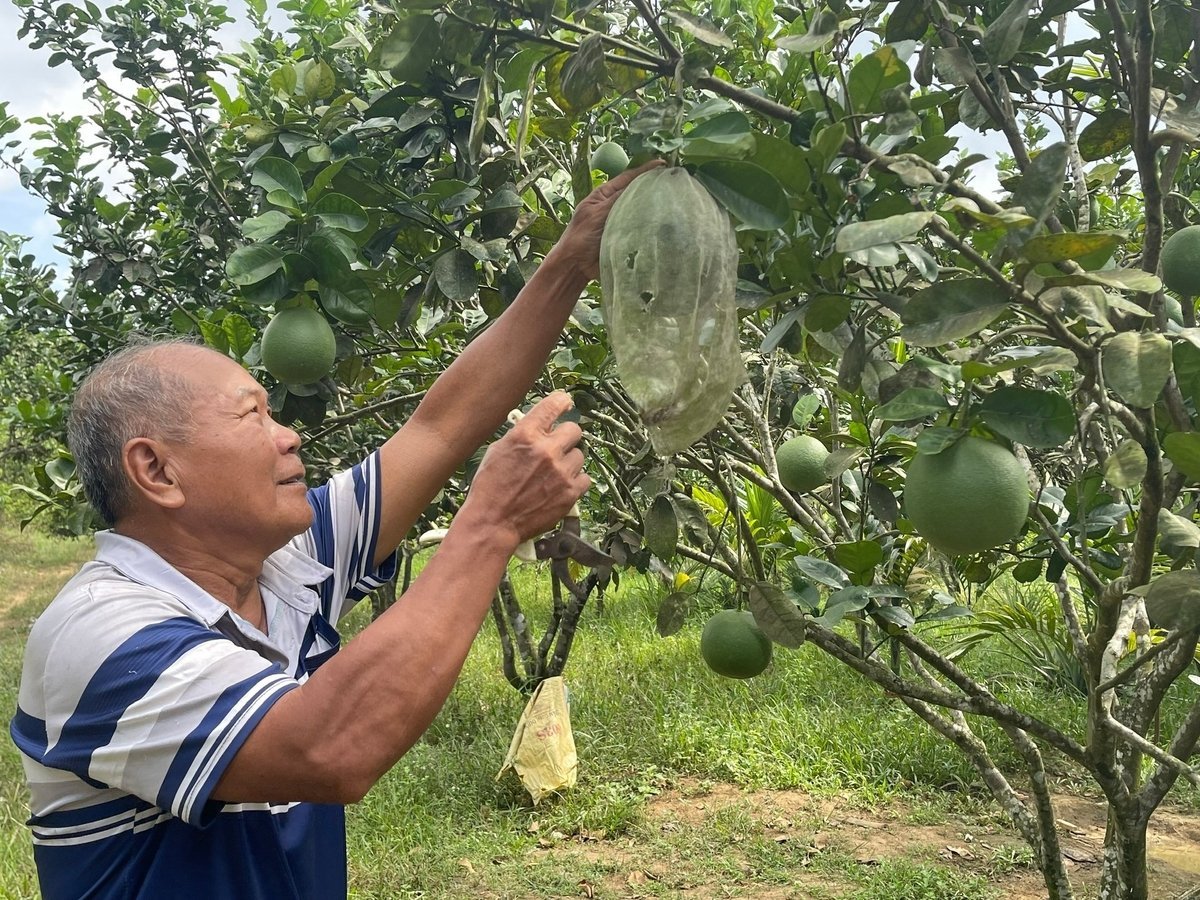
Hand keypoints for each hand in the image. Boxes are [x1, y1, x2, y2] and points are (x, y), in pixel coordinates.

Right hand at [460, 392, 589, 545]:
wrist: (493, 522)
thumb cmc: (490, 487)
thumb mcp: (498, 450)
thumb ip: (522, 434)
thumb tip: (541, 425)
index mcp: (525, 434)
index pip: (554, 405)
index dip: (562, 402)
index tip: (565, 404)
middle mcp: (546, 450)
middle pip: (574, 430)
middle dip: (565, 437)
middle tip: (556, 448)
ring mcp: (561, 472)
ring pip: (579, 455)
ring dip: (569, 462)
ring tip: (552, 475)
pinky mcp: (570, 493)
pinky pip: (585, 478)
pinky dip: (574, 482)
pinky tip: (559, 487)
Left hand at [549, 159, 665, 281]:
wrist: (576, 266)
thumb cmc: (581, 236)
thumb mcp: (598, 212)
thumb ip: (618, 199)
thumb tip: (641, 185)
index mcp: (605, 194)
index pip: (628, 178)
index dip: (645, 170)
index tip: (662, 163)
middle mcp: (615, 205)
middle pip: (637, 192)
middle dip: (653, 185)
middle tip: (674, 180)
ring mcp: (622, 221)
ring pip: (642, 210)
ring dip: (655, 206)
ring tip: (675, 198)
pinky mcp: (628, 238)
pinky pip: (643, 228)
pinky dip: (653, 225)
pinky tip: (667, 221)